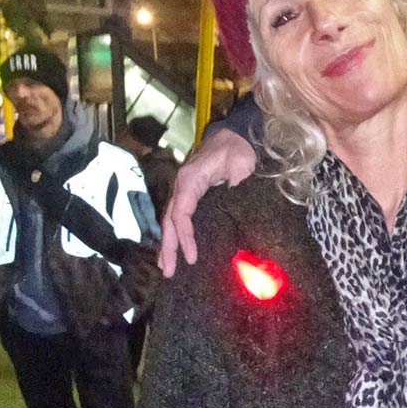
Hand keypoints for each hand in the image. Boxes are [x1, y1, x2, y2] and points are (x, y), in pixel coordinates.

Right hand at [159, 130, 258, 273]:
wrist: (236, 136)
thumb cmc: (239, 150)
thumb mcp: (241, 168)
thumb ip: (235, 191)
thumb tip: (235, 219)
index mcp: (190, 180)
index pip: (181, 214)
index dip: (185, 237)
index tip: (192, 258)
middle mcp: (181, 185)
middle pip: (169, 220)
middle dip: (168, 247)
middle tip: (168, 272)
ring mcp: (183, 189)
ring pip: (170, 220)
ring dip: (167, 244)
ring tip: (166, 267)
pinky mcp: (190, 194)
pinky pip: (178, 216)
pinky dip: (174, 234)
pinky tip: (174, 249)